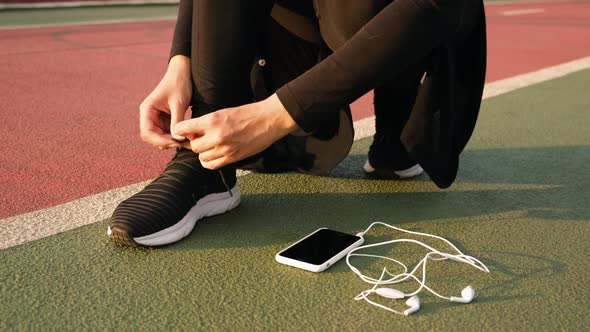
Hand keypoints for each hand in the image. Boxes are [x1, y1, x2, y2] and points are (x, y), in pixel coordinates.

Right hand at [139, 55, 191, 148]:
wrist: (183, 73)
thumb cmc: (179, 84)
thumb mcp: (179, 103)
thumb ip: (177, 122)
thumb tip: (178, 139)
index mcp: (147, 110)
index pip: (147, 133)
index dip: (160, 140)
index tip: (175, 142)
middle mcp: (149, 115)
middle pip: (153, 137)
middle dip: (167, 142)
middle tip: (184, 144)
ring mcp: (157, 118)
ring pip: (161, 137)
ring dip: (173, 141)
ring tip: (188, 141)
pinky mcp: (165, 119)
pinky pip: (168, 133)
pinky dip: (176, 136)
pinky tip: (187, 137)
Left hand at [173, 94, 298, 168]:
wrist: (268, 120)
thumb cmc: (247, 113)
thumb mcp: (223, 112)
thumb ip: (206, 123)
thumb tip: (191, 132)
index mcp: (212, 120)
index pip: (183, 128)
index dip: (180, 131)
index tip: (184, 131)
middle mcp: (216, 136)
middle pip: (193, 146)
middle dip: (196, 142)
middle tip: (202, 137)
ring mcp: (225, 149)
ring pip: (202, 157)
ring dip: (203, 152)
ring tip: (210, 146)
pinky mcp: (233, 158)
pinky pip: (212, 165)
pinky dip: (209, 161)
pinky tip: (214, 154)